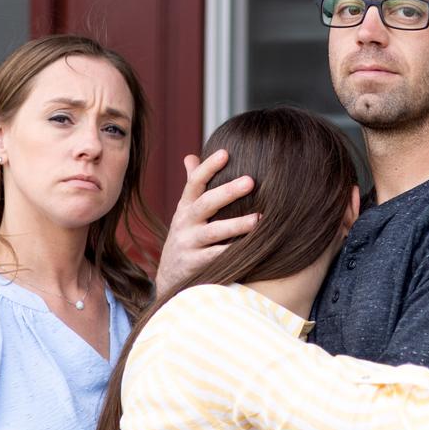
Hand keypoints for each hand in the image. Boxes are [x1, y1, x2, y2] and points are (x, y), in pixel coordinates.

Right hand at [155, 149, 258, 291]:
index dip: (208, 167)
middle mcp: (185, 223)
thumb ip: (192, 185)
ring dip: (235, 225)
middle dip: (228, 192)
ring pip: (213, 232)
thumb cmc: (187, 236)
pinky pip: (215, 258)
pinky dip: (231, 253)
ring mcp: (189, 244)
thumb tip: (191, 156)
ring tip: (258, 219)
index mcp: (186, 207)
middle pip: (206, 204)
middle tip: (251, 181)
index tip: (225, 153)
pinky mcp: (195, 265)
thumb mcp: (185, 211)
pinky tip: (252, 248)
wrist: (170, 276)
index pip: (194, 182)